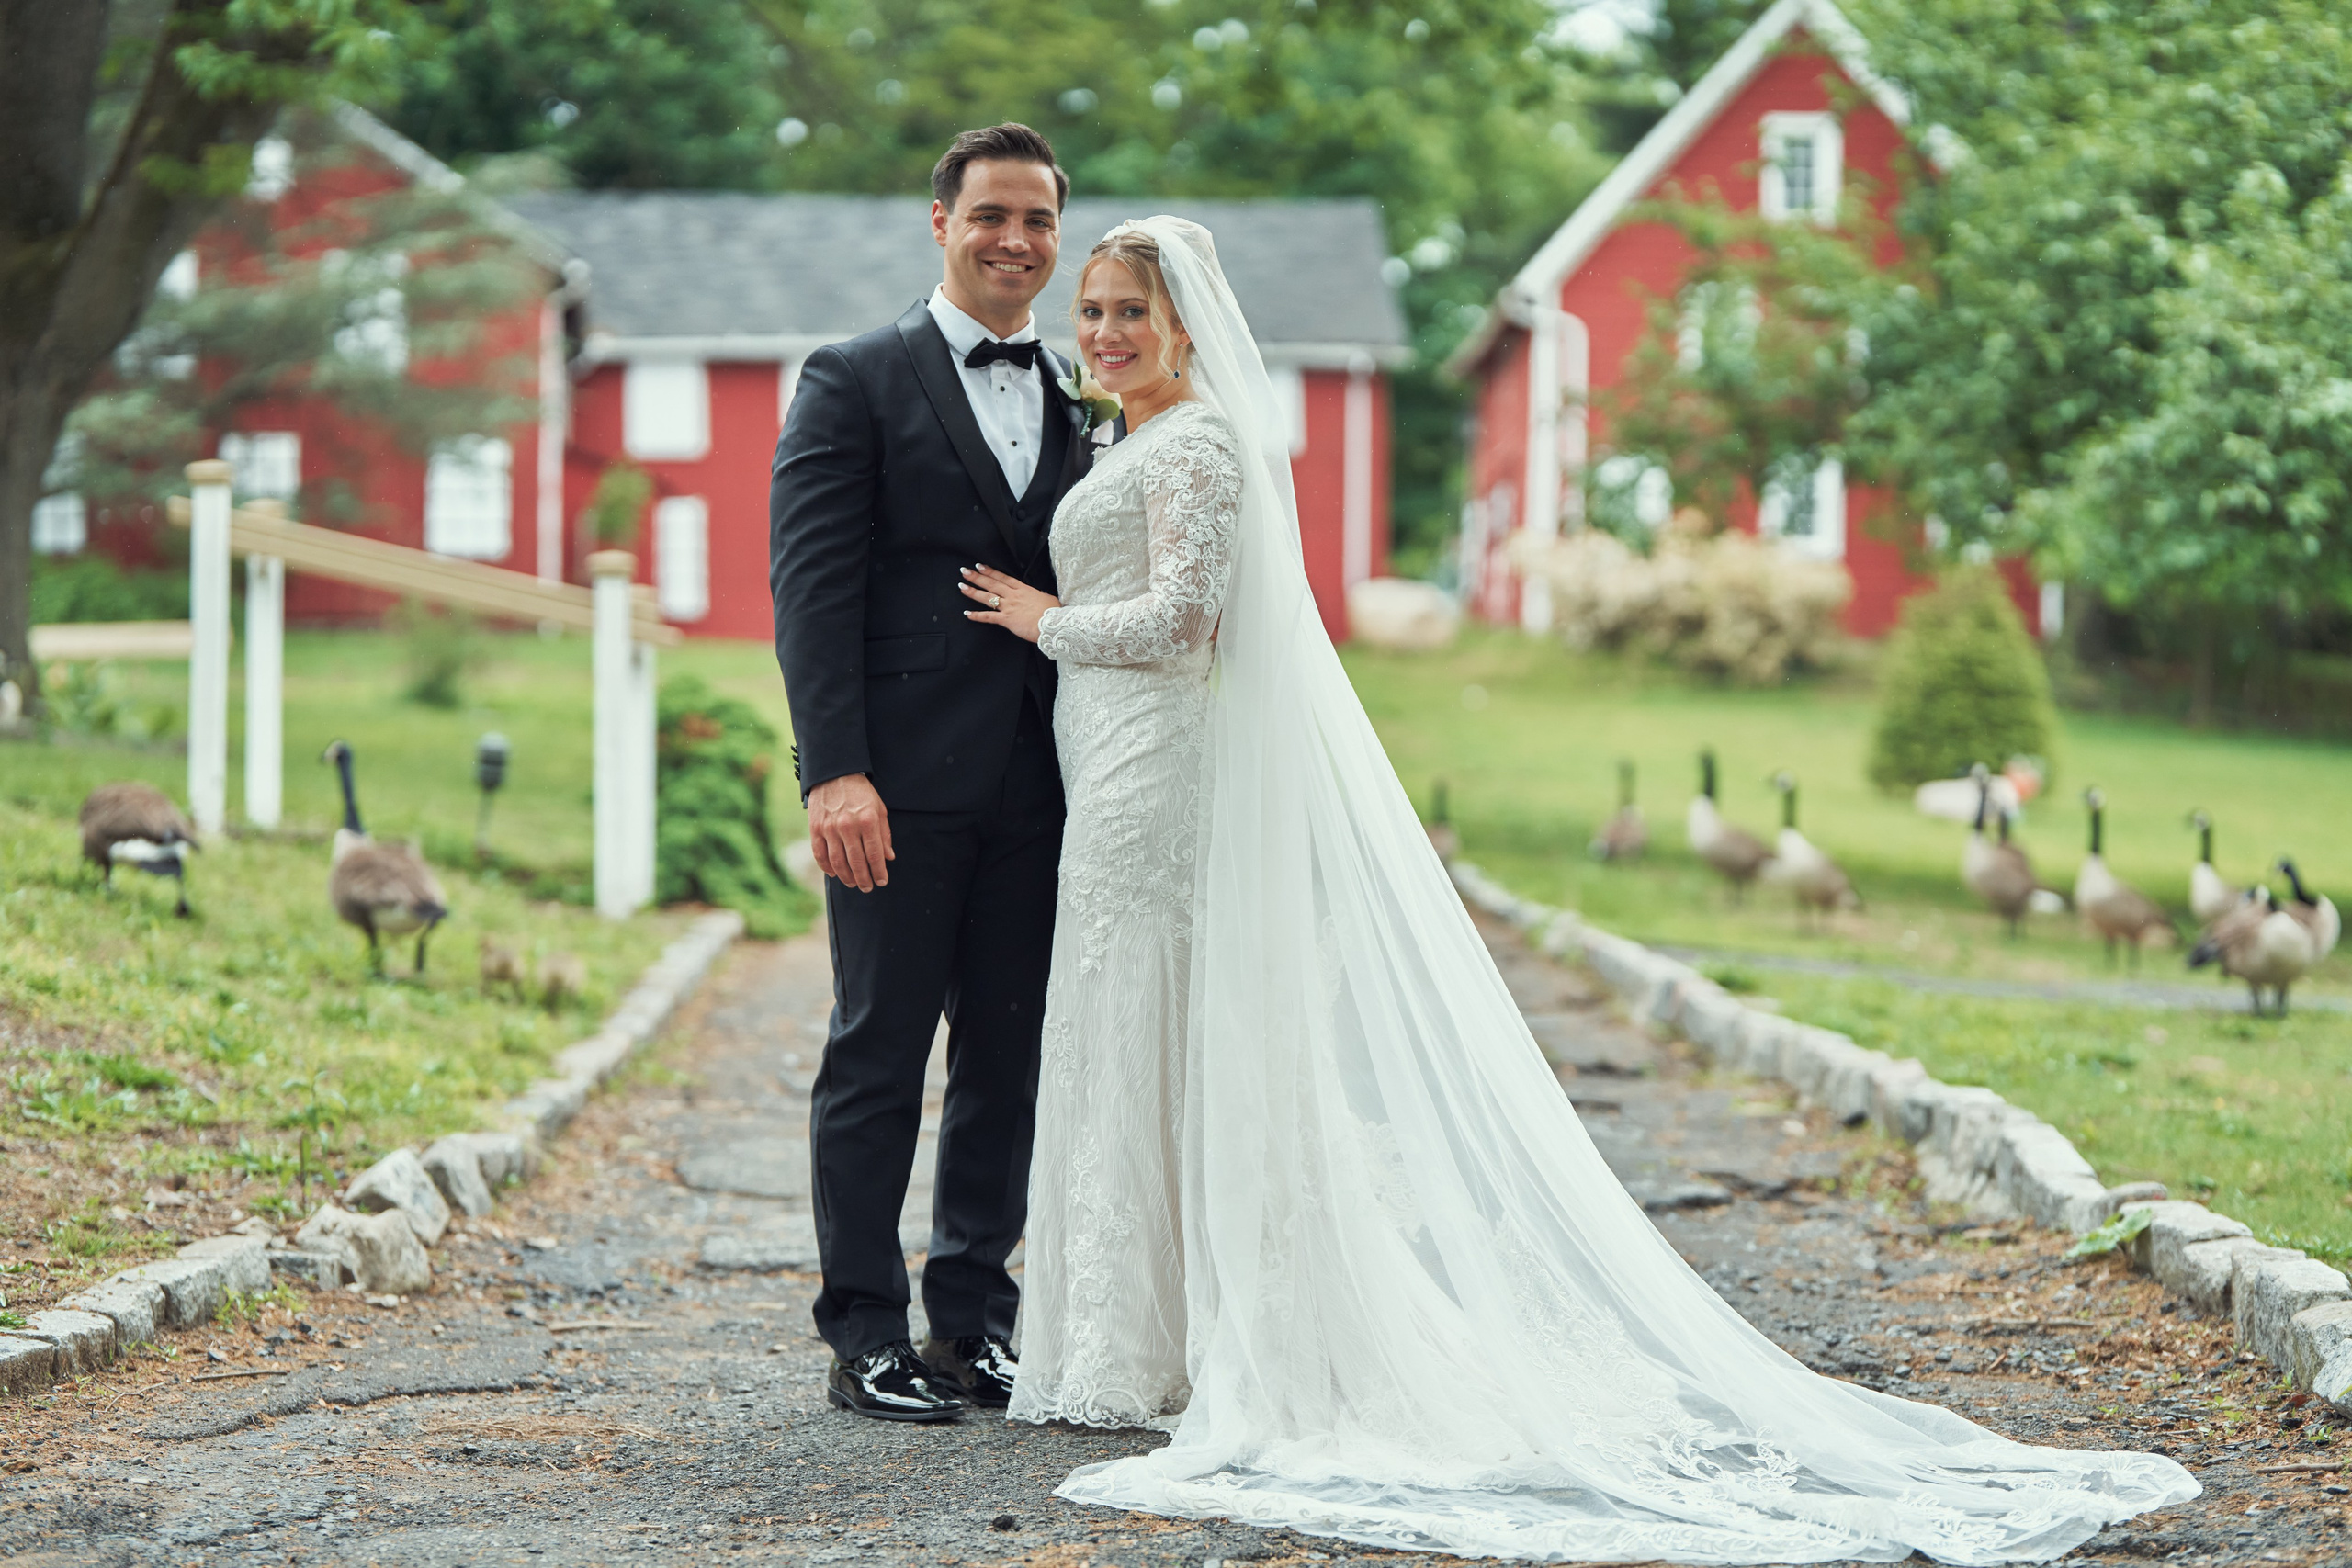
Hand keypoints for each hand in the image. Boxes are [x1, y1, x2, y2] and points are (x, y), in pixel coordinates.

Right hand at [807, 772, 892, 890]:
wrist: (834, 774)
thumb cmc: (861, 792)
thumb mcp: (879, 808)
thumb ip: (884, 834)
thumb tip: (889, 857)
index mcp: (868, 821)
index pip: (875, 854)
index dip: (879, 871)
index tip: (882, 881)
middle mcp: (848, 826)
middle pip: (857, 862)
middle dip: (864, 879)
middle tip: (868, 887)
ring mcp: (829, 828)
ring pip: (838, 862)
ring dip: (846, 877)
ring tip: (853, 883)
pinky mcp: (815, 828)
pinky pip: (820, 854)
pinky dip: (827, 867)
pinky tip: (835, 874)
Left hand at [959, 564, 1058, 643]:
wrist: (1052, 623)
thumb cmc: (1052, 611)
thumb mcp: (1046, 598)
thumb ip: (1037, 596)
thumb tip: (1036, 596)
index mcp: (1023, 589)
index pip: (1003, 578)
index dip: (990, 571)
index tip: (980, 566)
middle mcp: (1013, 595)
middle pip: (992, 584)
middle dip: (977, 577)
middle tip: (964, 571)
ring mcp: (1008, 607)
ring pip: (987, 597)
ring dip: (973, 592)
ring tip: (962, 586)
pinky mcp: (1006, 620)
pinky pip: (988, 617)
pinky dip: (977, 615)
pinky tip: (967, 614)